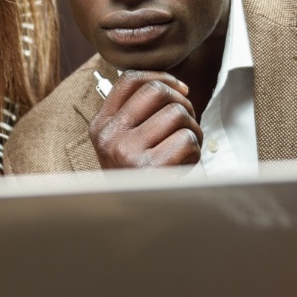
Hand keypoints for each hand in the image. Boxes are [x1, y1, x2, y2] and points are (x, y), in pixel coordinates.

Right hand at [88, 70, 202, 169]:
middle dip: (182, 102)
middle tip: (187, 121)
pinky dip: (195, 149)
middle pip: (157, 92)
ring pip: (177, 114)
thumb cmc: (138, 177)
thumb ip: (136, 113)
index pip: (129, 80)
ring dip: (192, 128)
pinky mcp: (150, 169)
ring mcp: (127, 152)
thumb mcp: (123, 142)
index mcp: (100, 126)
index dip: (161, 77)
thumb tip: (172, 86)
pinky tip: (186, 161)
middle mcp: (110, 137)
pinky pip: (186, 139)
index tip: (179, 88)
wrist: (135, 220)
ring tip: (187, 145)